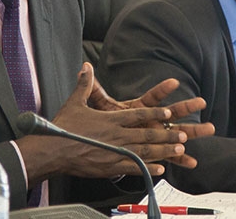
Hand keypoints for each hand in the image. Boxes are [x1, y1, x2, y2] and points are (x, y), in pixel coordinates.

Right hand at [17, 63, 190, 183]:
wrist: (51, 150)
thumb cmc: (62, 127)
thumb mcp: (75, 102)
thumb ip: (85, 84)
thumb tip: (86, 66)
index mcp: (110, 119)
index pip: (137, 115)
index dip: (154, 113)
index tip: (167, 112)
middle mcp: (116, 135)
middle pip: (146, 135)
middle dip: (166, 135)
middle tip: (183, 135)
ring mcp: (114, 152)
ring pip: (145, 152)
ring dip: (163, 151)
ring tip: (179, 150)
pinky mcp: (109, 167)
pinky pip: (133, 169)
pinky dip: (148, 169)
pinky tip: (161, 169)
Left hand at [88, 68, 215, 167]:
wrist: (104, 139)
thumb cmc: (104, 122)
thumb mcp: (98, 106)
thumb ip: (93, 90)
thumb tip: (84, 70)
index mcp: (140, 108)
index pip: (153, 97)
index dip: (163, 89)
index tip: (174, 82)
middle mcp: (152, 119)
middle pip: (172, 112)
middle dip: (187, 107)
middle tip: (201, 101)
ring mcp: (156, 134)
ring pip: (177, 131)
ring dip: (193, 131)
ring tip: (209, 128)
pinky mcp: (155, 148)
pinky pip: (169, 154)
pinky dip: (180, 159)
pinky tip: (192, 162)